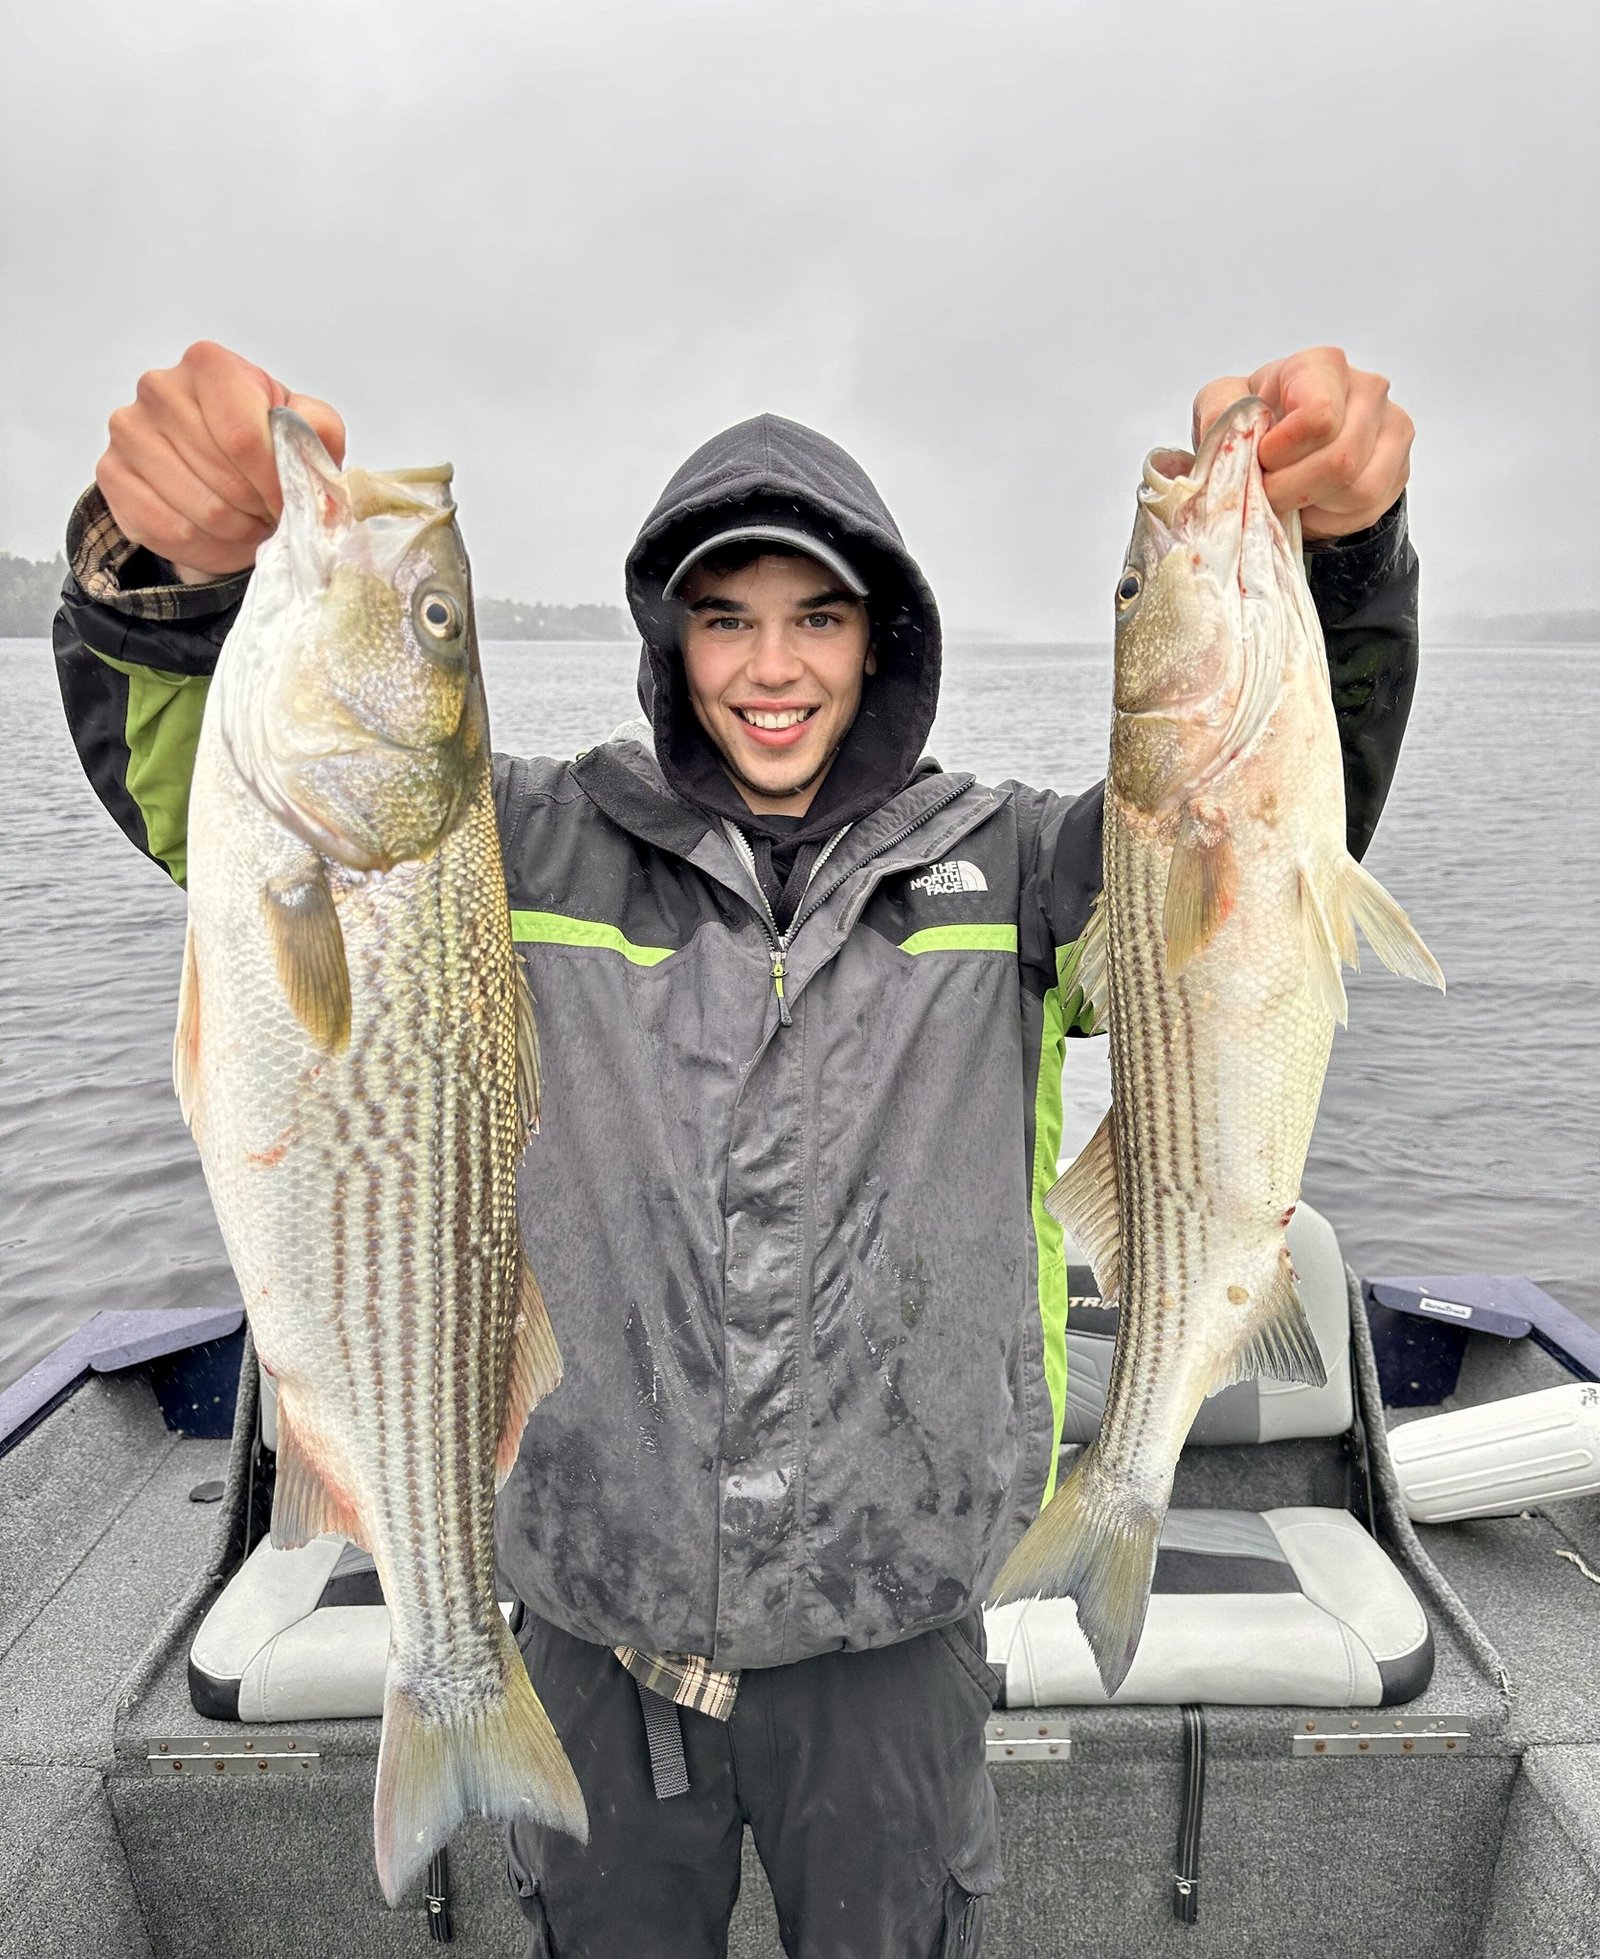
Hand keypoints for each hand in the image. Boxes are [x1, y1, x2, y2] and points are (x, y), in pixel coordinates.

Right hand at [97, 340, 346, 583]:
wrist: (220, 462)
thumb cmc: (266, 440)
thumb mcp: (308, 426)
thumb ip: (319, 432)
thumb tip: (308, 462)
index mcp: (210, 366)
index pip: (244, 439)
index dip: (274, 484)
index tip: (290, 503)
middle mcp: (159, 388)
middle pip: (224, 480)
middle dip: (259, 510)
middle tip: (271, 514)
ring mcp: (128, 430)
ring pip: (200, 512)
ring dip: (238, 532)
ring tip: (250, 523)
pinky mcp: (111, 473)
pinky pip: (167, 531)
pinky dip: (205, 547)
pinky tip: (220, 535)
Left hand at [1191, 347, 1411, 540]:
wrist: (1292, 445)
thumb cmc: (1259, 420)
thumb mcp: (1224, 407)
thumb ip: (1219, 409)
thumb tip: (1229, 426)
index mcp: (1320, 367)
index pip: (1319, 416)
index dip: (1282, 452)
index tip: (1260, 459)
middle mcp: (1366, 388)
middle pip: (1339, 460)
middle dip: (1291, 489)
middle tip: (1265, 492)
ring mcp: (1391, 425)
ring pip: (1358, 489)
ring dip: (1312, 505)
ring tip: (1289, 496)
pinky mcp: (1400, 465)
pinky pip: (1370, 507)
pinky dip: (1332, 518)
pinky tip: (1313, 504)